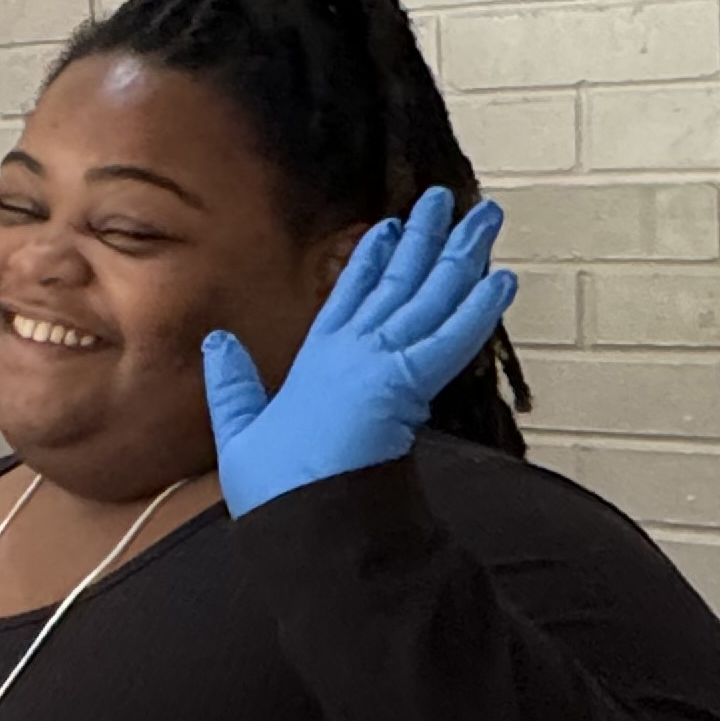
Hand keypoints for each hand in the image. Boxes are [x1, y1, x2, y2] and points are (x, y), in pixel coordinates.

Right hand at [201, 187, 517, 514]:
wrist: (303, 519)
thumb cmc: (275, 487)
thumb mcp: (239, 430)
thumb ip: (231, 384)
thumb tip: (217, 339)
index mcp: (317, 359)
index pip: (350, 294)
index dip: (373, 258)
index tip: (391, 227)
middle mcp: (353, 351)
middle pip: (398, 283)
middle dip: (425, 238)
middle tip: (447, 201)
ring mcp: (380, 363)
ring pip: (431, 298)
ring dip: (462, 256)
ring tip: (486, 218)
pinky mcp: (407, 385)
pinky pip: (453, 338)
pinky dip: (479, 308)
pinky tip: (502, 278)